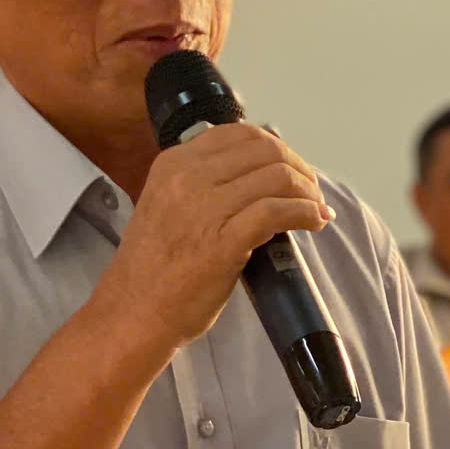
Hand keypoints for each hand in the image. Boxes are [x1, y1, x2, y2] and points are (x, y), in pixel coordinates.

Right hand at [96, 122, 331, 361]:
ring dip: (308, 192)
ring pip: (277, 177)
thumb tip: (255, 175)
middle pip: (265, 150)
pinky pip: (278, 211)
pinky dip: (305, 213)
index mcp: (173, 163)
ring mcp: (205, 207)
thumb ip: (200, 185)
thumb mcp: (166, 205)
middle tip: (311, 191)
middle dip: (298, 168)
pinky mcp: (224, 240)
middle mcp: (187, 176)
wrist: (132, 313)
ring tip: (317, 209)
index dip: (277, 148)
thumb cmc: (151, 269)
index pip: (240, 134)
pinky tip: (314, 223)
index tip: (291, 169)